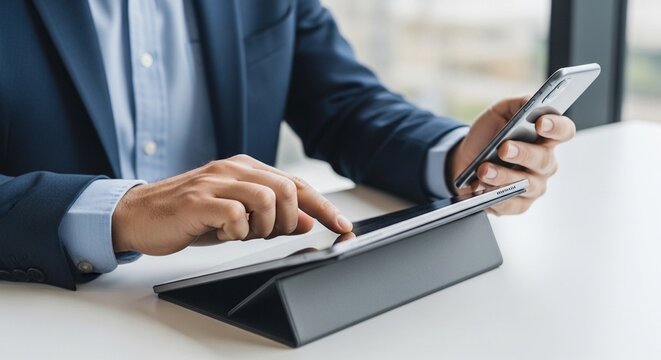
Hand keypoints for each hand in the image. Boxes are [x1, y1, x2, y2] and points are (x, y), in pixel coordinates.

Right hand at [111, 155, 352, 254]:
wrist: (140, 215)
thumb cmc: (191, 216)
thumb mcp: (238, 216)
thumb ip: (272, 216)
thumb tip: (308, 220)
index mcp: (247, 169)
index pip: (296, 184)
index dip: (324, 207)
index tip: (343, 226)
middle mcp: (234, 169)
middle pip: (288, 189)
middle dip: (289, 220)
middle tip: (269, 234)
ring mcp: (216, 181)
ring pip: (267, 198)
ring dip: (264, 226)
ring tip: (242, 233)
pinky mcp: (199, 199)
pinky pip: (236, 214)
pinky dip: (238, 231)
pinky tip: (223, 233)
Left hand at [448, 96, 575, 214]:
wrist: (464, 159)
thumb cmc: (488, 136)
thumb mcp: (499, 113)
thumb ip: (517, 104)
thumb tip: (531, 101)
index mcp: (545, 138)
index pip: (564, 131)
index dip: (556, 127)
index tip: (540, 122)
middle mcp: (544, 163)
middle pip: (544, 160)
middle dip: (523, 153)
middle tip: (504, 148)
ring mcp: (533, 185)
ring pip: (527, 184)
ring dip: (504, 177)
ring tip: (484, 170)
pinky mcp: (518, 204)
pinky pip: (512, 204)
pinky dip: (495, 197)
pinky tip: (482, 190)